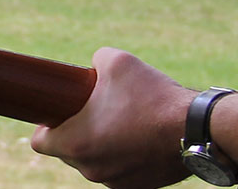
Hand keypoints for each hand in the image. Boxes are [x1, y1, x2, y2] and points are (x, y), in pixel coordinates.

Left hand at [28, 48, 197, 188]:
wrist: (197, 128)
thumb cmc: (153, 95)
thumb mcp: (116, 61)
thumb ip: (95, 61)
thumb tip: (94, 66)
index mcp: (76, 143)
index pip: (40, 142)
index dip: (45, 125)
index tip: (59, 113)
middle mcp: (91, 169)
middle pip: (68, 152)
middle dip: (76, 132)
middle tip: (95, 111)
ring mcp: (114, 181)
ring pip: (94, 162)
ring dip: (101, 145)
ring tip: (122, 121)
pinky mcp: (137, 187)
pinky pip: (119, 170)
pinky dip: (123, 156)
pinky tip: (138, 137)